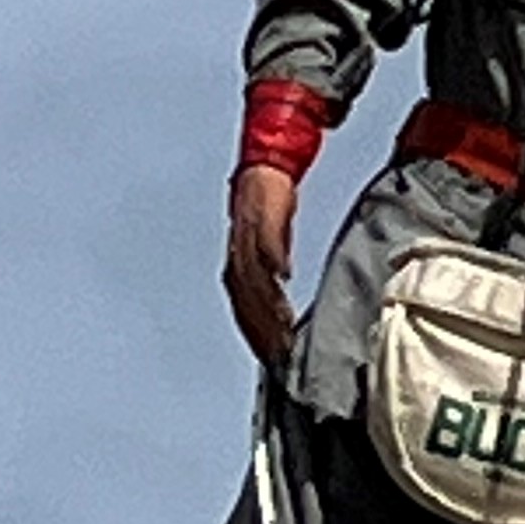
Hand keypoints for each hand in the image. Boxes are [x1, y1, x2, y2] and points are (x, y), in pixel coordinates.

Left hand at [223, 159, 300, 364]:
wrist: (264, 165)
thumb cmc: (268, 205)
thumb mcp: (267, 241)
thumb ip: (269, 266)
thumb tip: (279, 292)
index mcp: (237, 260)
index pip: (241, 306)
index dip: (253, 333)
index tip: (268, 358)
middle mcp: (238, 251)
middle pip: (245, 298)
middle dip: (261, 328)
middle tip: (279, 352)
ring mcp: (248, 235)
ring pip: (254, 277)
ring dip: (269, 303)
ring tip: (286, 325)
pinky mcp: (263, 217)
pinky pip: (268, 243)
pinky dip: (275, 261)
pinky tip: (287, 277)